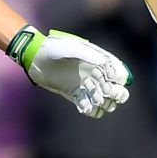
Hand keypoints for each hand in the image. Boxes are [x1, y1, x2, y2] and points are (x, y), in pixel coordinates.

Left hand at [13, 28, 131, 117]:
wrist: (35, 57)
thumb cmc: (53, 48)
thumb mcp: (70, 48)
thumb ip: (87, 55)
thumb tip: (105, 64)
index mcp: (99, 61)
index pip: (120, 74)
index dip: (120, 80)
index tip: (110, 80)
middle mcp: (96, 74)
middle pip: (116, 90)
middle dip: (116, 95)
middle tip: (104, 94)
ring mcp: (86, 85)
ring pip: (104, 101)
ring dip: (103, 104)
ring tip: (94, 101)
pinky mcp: (75, 94)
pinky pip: (88, 106)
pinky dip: (88, 109)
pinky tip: (83, 107)